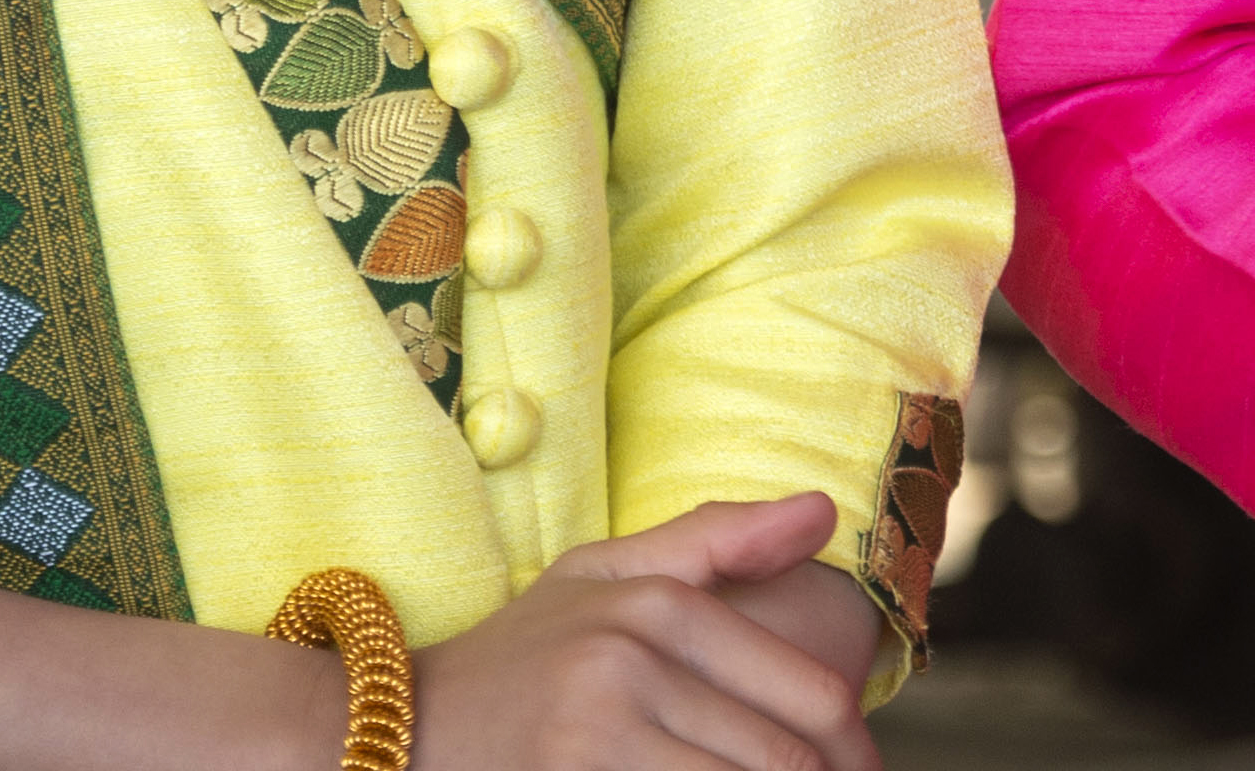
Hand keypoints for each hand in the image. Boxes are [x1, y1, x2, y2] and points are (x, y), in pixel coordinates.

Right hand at [410, 494, 874, 770]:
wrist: (400, 729)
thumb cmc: (521, 656)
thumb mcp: (607, 573)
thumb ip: (718, 540)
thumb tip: (825, 510)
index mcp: (655, 605)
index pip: (811, 696)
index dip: (855, 753)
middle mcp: (630, 664)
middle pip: (784, 761)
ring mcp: (597, 737)